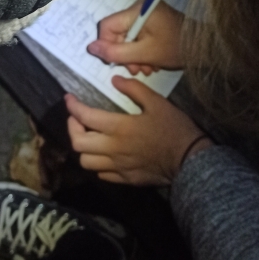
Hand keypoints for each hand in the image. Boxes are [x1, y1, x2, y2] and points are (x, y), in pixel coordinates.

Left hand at [65, 76, 211, 184]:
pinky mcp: (125, 179)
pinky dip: (97, 163)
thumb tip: (115, 80)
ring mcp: (117, 167)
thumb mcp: (157, 102)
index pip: (85, 117)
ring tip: (89, 138)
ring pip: (86, 162)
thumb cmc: (174, 129)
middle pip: (78, 143)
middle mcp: (113, 149)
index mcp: (119, 128)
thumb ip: (134, 90)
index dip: (73, 107)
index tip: (69, 99)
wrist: (189, 160)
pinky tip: (104, 155)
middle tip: (77, 119)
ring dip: (83, 148)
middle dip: (72, 128)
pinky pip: (101, 174)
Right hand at [86, 0, 184, 75]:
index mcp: (139, 9)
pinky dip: (141, 50)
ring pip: (127, 36)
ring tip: (146, 68)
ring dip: (133, 55)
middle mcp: (141, 6)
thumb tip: (91, 48)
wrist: (205, 47)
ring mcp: (148, 12)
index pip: (107, 25)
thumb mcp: (145, 54)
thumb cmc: (177, 48)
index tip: (118, 62)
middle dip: (125, 54)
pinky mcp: (154, 19)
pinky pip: (138, 35)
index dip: (107, 45)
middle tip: (136, 69)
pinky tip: (150, 62)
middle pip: (118, 32)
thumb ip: (116, 52)